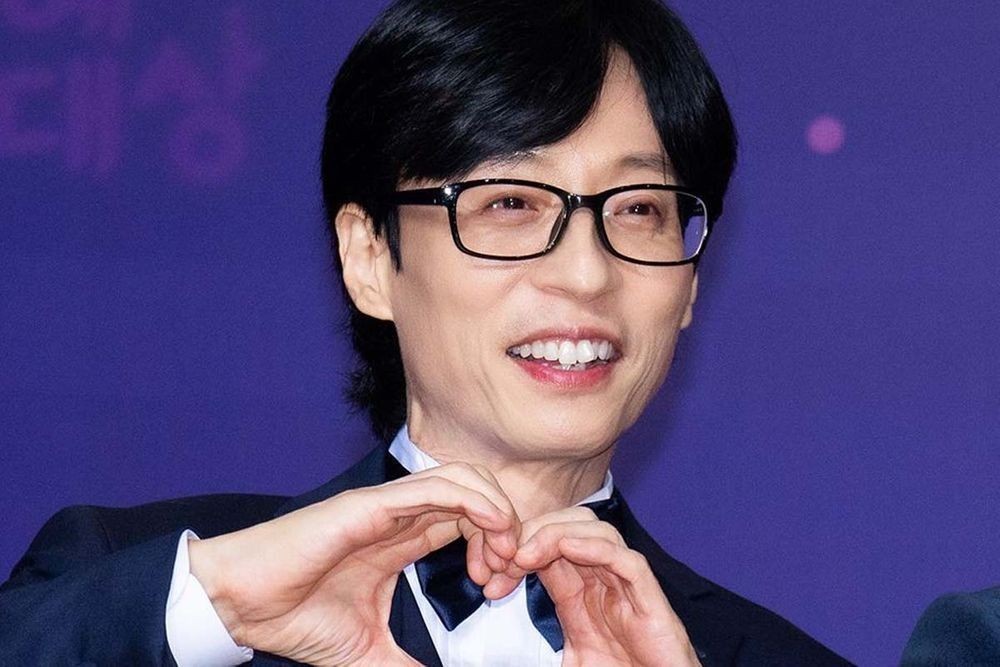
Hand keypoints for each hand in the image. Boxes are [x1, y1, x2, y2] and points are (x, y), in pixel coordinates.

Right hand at [189, 463, 520, 665]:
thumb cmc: (295, 618)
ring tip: (505, 549)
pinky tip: (493, 525)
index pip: (468, 523)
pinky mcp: (371, 504)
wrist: (242, 605)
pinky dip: (472, 499)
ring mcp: (387, 506)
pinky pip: (434, 487)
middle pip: (475, 496)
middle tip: (510, 569)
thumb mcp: (368, 653)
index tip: (499, 587)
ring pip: (462, 481)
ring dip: (495, 509)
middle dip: (505, 526)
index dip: (495, 546)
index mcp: (403, 540)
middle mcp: (400, 516)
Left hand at [513, 507, 700, 666]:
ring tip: (526, 555)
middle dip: (533, 532)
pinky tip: (567, 547)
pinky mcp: (651, 602)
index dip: (517, 547)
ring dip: (556, 534)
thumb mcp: (570, 658)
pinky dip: (597, 547)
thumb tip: (502, 653)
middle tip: (503, 558)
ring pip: (598, 531)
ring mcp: (629, 588)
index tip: (488, 571)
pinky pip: (628, 561)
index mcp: (582, 592)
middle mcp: (605, 581)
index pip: (548, 546)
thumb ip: (541, 648)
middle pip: (571, 526)